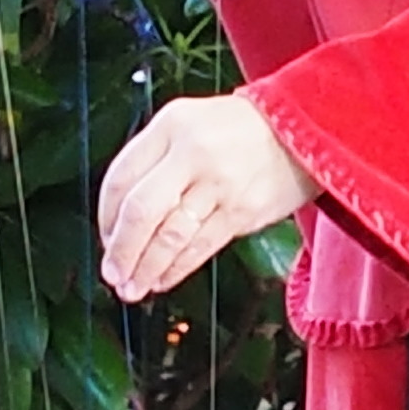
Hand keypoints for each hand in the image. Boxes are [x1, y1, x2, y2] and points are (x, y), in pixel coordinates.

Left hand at [98, 94, 313, 299]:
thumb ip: (155, 158)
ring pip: (169, 236)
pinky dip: (176, 269)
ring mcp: (219, 183)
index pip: (121, 177)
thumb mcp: (189, 122)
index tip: (105, 237)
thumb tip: (121, 218)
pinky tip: (163, 279)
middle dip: (121, 250)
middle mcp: (192, 153)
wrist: (302, 127)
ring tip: (133, 287)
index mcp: (171, 126)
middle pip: (140, 211)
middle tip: (112, 273)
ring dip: (146, 268)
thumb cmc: (238, 130)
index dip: (105, 216)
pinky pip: (200, 247)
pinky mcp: (242, 211)